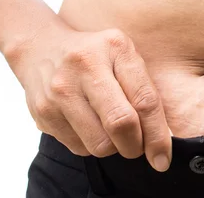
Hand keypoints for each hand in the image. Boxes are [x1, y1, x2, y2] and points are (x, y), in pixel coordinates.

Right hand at [7, 24, 172, 170]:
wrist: (41, 46)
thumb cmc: (97, 55)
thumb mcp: (125, 56)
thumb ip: (144, 88)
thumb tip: (160, 138)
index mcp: (116, 48)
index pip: (145, 100)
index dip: (157, 135)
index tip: (162, 158)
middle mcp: (86, 66)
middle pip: (121, 124)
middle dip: (135, 146)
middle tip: (138, 147)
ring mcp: (61, 89)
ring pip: (99, 143)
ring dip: (113, 147)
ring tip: (112, 131)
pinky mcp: (43, 112)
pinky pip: (78, 147)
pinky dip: (91, 145)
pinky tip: (90, 126)